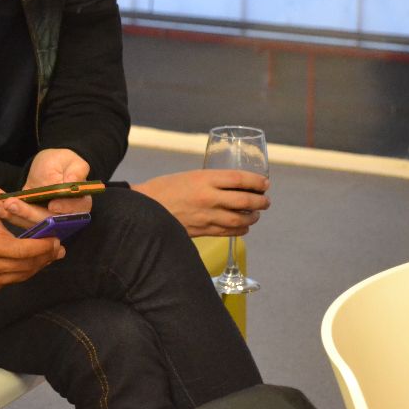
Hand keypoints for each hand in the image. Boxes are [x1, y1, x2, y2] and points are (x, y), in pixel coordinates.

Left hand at [0, 148, 92, 226]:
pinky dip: (2, 207)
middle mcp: (60, 216)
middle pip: (45, 219)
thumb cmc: (66, 162)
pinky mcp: (26, 213)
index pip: (73, 211)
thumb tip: (73, 183)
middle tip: (10, 203)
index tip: (52, 205)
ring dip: (8, 213)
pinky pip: (14, 213)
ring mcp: (41, 216)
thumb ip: (76, 173)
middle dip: (26, 213)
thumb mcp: (74, 163)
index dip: (64, 209)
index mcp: (79, 205)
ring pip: (26, 220)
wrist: (51, 163)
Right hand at [0, 208, 63, 298]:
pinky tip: (22, 265)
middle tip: (59, 250)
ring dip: (36, 268)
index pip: (26, 250)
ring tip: (47, 259)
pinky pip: (6, 282)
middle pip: (28, 266)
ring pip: (20, 277)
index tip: (56, 241)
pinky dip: (17, 273)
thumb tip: (11, 235)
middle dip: (46, 258)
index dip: (44, 247)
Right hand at [132, 169, 269, 237]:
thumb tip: (230, 187)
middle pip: (245, 200)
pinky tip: (243, 226)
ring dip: (253, 217)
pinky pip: (229, 232)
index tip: (264, 183)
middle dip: (261, 201)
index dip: (256, 181)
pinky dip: (241, 230)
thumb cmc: (162, 189)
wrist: (143, 208)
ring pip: (240, 219)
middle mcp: (208, 197)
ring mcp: (206, 216)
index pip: (239, 178)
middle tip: (265, 200)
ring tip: (256, 214)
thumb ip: (208, 182)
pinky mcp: (202, 230)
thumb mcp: (187, 176)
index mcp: (203, 178)